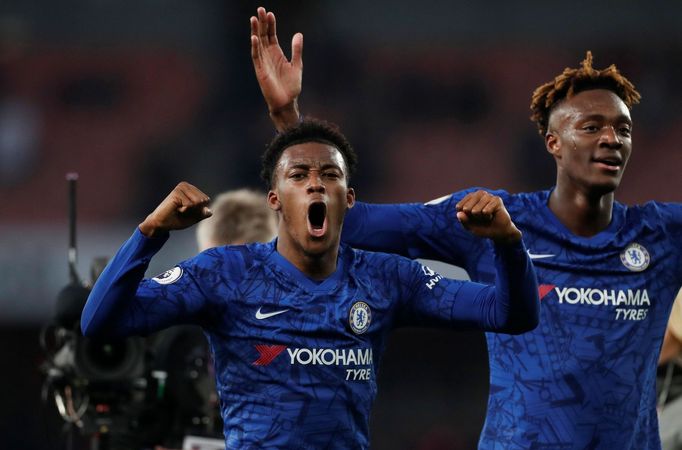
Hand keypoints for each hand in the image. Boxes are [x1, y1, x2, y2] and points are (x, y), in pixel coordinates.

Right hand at [139, 182, 211, 237]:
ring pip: (198, 202)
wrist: (162, 224)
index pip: (206, 200)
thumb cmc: (177, 220)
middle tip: (182, 211)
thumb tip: (210, 212)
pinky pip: (190, 205)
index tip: (187, 211)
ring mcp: (181, 188)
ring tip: (179, 209)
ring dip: (190, 210)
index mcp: (191, 189)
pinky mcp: (176, 192)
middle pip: (203, 200)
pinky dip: (184, 210)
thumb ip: (202, 213)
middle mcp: (186, 185)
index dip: (199, 210)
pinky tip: (176, 209)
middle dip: (195, 210)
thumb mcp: (193, 217)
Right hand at [250, 7, 301, 130]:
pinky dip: (255, 47)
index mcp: (276, 53)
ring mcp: (263, 62)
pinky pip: (256, 56)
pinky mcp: (260, 70)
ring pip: (257, 43)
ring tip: (254, 19)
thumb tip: (298, 34)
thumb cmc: (291, 87)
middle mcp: (268, 56)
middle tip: (260, 10)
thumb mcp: (297, 65)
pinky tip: (254, 37)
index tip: (270, 14)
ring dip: (255, 31)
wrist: (287, 102)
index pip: (271, 35)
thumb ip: (296, 50)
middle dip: (261, 23)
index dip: (270, 25)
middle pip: (263, 35)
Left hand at [455, 190, 521, 244]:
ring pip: (476, 210)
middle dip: (472, 218)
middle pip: (466, 208)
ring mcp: (488, 196)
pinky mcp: (497, 199)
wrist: (499, 232)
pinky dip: (487, 217)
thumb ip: (464, 221)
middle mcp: (478, 195)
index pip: (459, 207)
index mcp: (470, 198)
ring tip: (487, 217)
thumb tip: (459, 213)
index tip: (472, 218)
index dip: (465, 217)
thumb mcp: (470, 227)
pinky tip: (492, 216)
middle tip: (481, 218)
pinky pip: (486, 211)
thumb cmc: (483, 227)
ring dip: (481, 218)